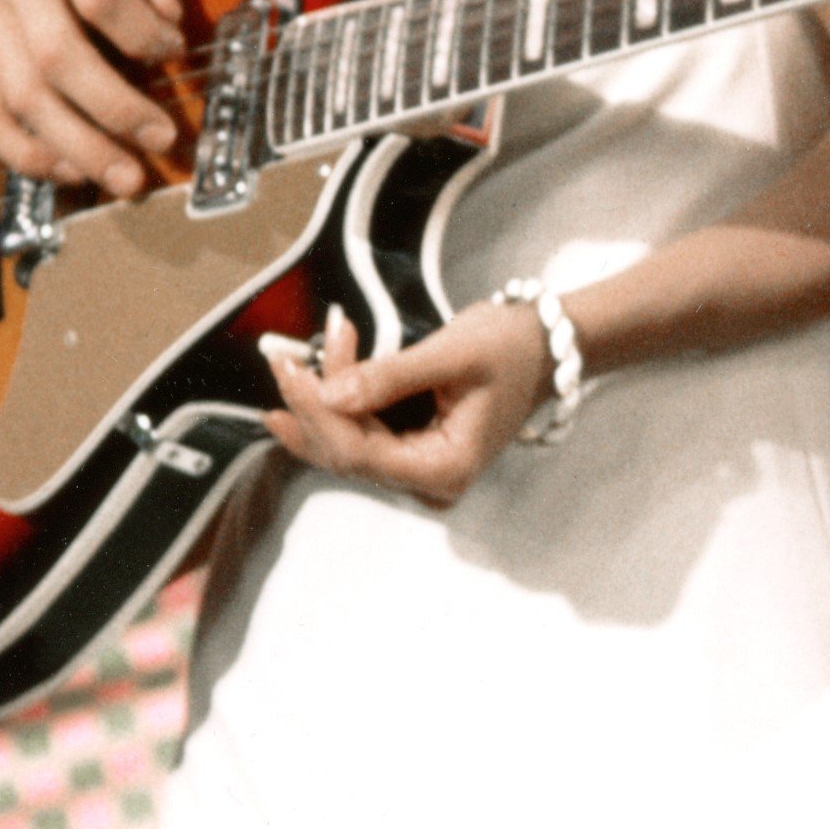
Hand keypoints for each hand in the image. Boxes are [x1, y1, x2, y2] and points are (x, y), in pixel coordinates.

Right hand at [0, 0, 191, 194]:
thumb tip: (167, 27)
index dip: (142, 32)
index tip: (176, 50)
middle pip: (56, 56)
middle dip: (114, 108)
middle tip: (161, 140)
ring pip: (22, 96)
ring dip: (78, 146)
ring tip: (125, 177)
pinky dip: (28, 155)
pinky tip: (71, 172)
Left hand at [256, 300, 551, 509]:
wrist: (546, 346)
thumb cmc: (509, 347)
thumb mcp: (451, 354)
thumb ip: (390, 377)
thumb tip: (327, 394)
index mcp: (444, 468)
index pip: (360, 454)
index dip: (317, 414)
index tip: (292, 367)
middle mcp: (427, 482)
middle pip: (346, 453)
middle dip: (311, 403)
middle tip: (283, 353)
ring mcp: (417, 470)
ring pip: (346, 445)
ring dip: (317, 402)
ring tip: (298, 354)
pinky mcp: (410, 451)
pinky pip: (359, 436)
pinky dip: (333, 406)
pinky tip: (310, 381)